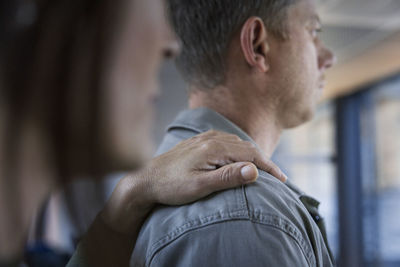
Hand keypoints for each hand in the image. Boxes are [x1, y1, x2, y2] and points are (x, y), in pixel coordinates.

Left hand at [101, 130, 285, 234]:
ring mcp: (204, 138)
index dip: (269, 167)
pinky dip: (239, 149)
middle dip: (263, 161)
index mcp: (214, 148)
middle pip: (246, 147)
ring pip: (237, 143)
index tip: (282, 179)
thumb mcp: (200, 186)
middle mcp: (211, 139)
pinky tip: (239, 156)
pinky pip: (226, 141)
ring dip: (252, 155)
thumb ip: (227, 177)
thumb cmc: (172, 186)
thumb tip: (255, 169)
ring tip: (263, 168)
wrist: (145, 178)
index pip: (251, 155)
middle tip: (277, 177)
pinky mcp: (199, 142)